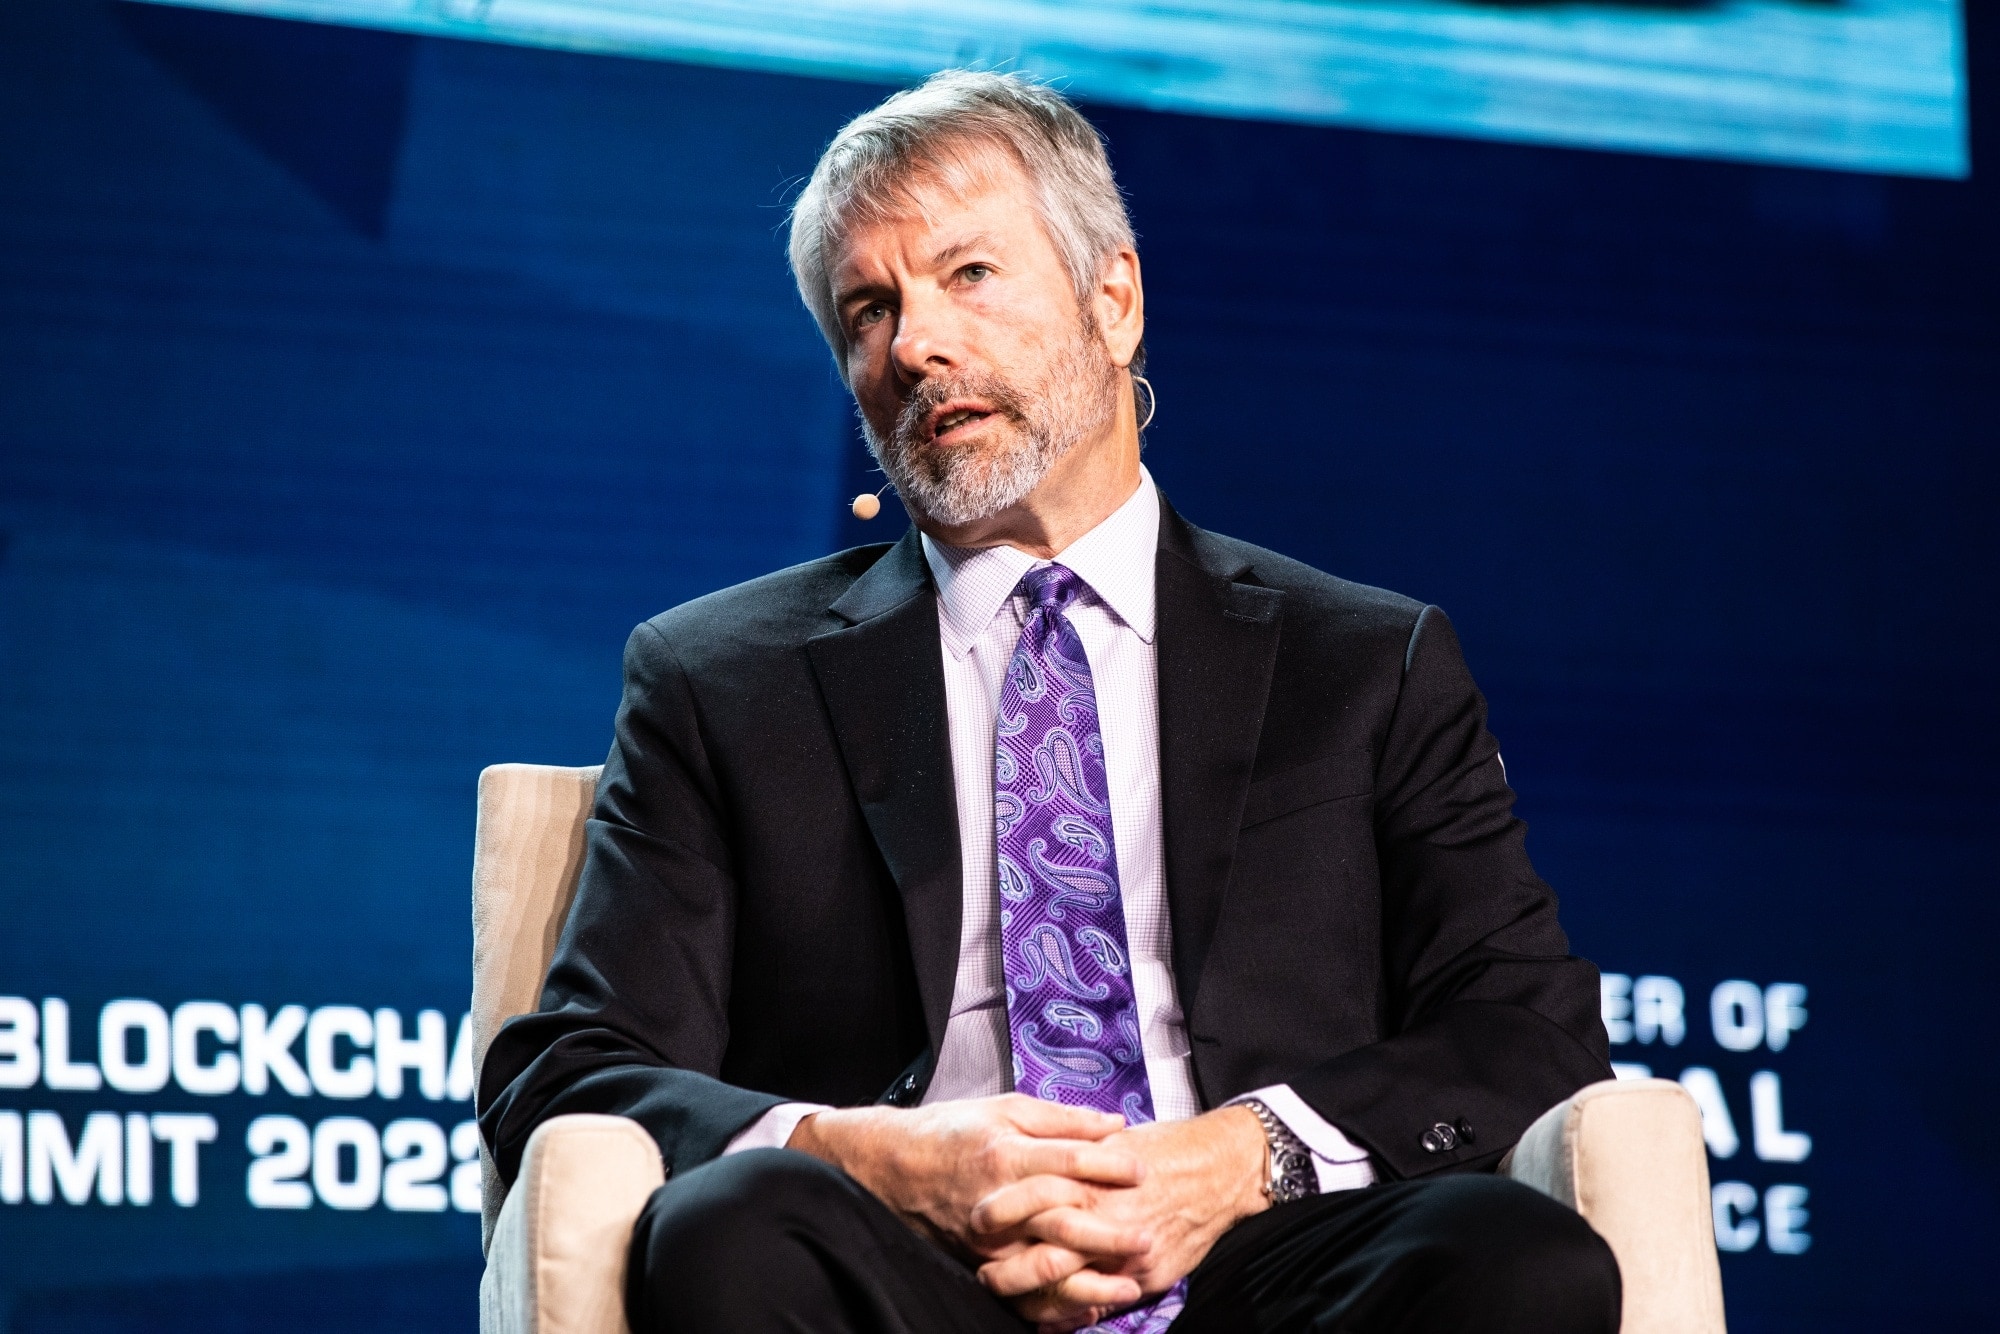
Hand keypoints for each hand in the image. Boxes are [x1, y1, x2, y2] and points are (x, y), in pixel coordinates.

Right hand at [787, 1092, 1150, 1292]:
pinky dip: (1057, 1304)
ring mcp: (989, 1239)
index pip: (1067, 1161)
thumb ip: (1061, 1119)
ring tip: (1130, 1285)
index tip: (1141, 1170)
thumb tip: (1114, 1124)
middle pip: (1062, 1220)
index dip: (1108, 1166)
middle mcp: (999, 1200)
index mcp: (1006, 1154)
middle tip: (1147, 1238)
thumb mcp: (1004, 1109)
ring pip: (1045, 1265)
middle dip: (1108, 1233)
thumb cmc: (952, 1132)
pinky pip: (1023, 1291)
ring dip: (1091, 1280)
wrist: (895, 1168)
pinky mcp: (981, 1263)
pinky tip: (1090, 1308)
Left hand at [969, 1106, 1269, 1331]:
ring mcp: (1124, 1254)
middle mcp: (1102, 1219)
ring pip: (1068, 1288)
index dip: (1000, 1213)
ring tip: (1016, 1302)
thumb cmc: (1163, 1150)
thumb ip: (1074, 1159)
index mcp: (1087, 1179)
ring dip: (1036, 1300)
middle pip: (1042, 1255)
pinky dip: (1074, 1315)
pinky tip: (1055, 1321)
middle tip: (985, 1275)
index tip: (977, 1220)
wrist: (1220, 1168)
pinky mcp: (1146, 1277)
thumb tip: (1036, 1165)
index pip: (1030, 1202)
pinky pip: (1102, 1305)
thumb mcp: (1110, 1144)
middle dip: (1008, 1272)